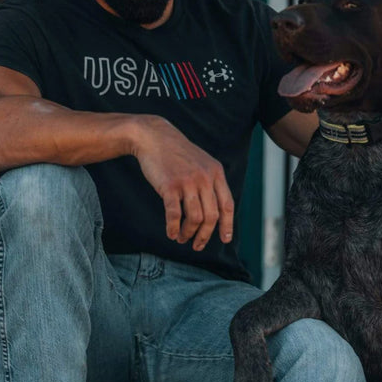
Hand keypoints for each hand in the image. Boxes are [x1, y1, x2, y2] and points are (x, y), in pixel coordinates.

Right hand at [131, 116, 233, 250]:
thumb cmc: (177, 153)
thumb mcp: (202, 162)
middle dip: (205, 235)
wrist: (154, 137)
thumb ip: (211, 182)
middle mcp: (205, 178)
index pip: (227, 205)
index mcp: (216, 172)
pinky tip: (171, 233)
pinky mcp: (170, 186)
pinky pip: (175, 214)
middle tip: (197, 245)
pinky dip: (173, 228)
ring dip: (188, 233)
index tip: (224, 239)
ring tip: (182, 238)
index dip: (227, 225)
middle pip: (212, 216)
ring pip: (195, 218)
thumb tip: (216, 210)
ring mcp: (188, 182)